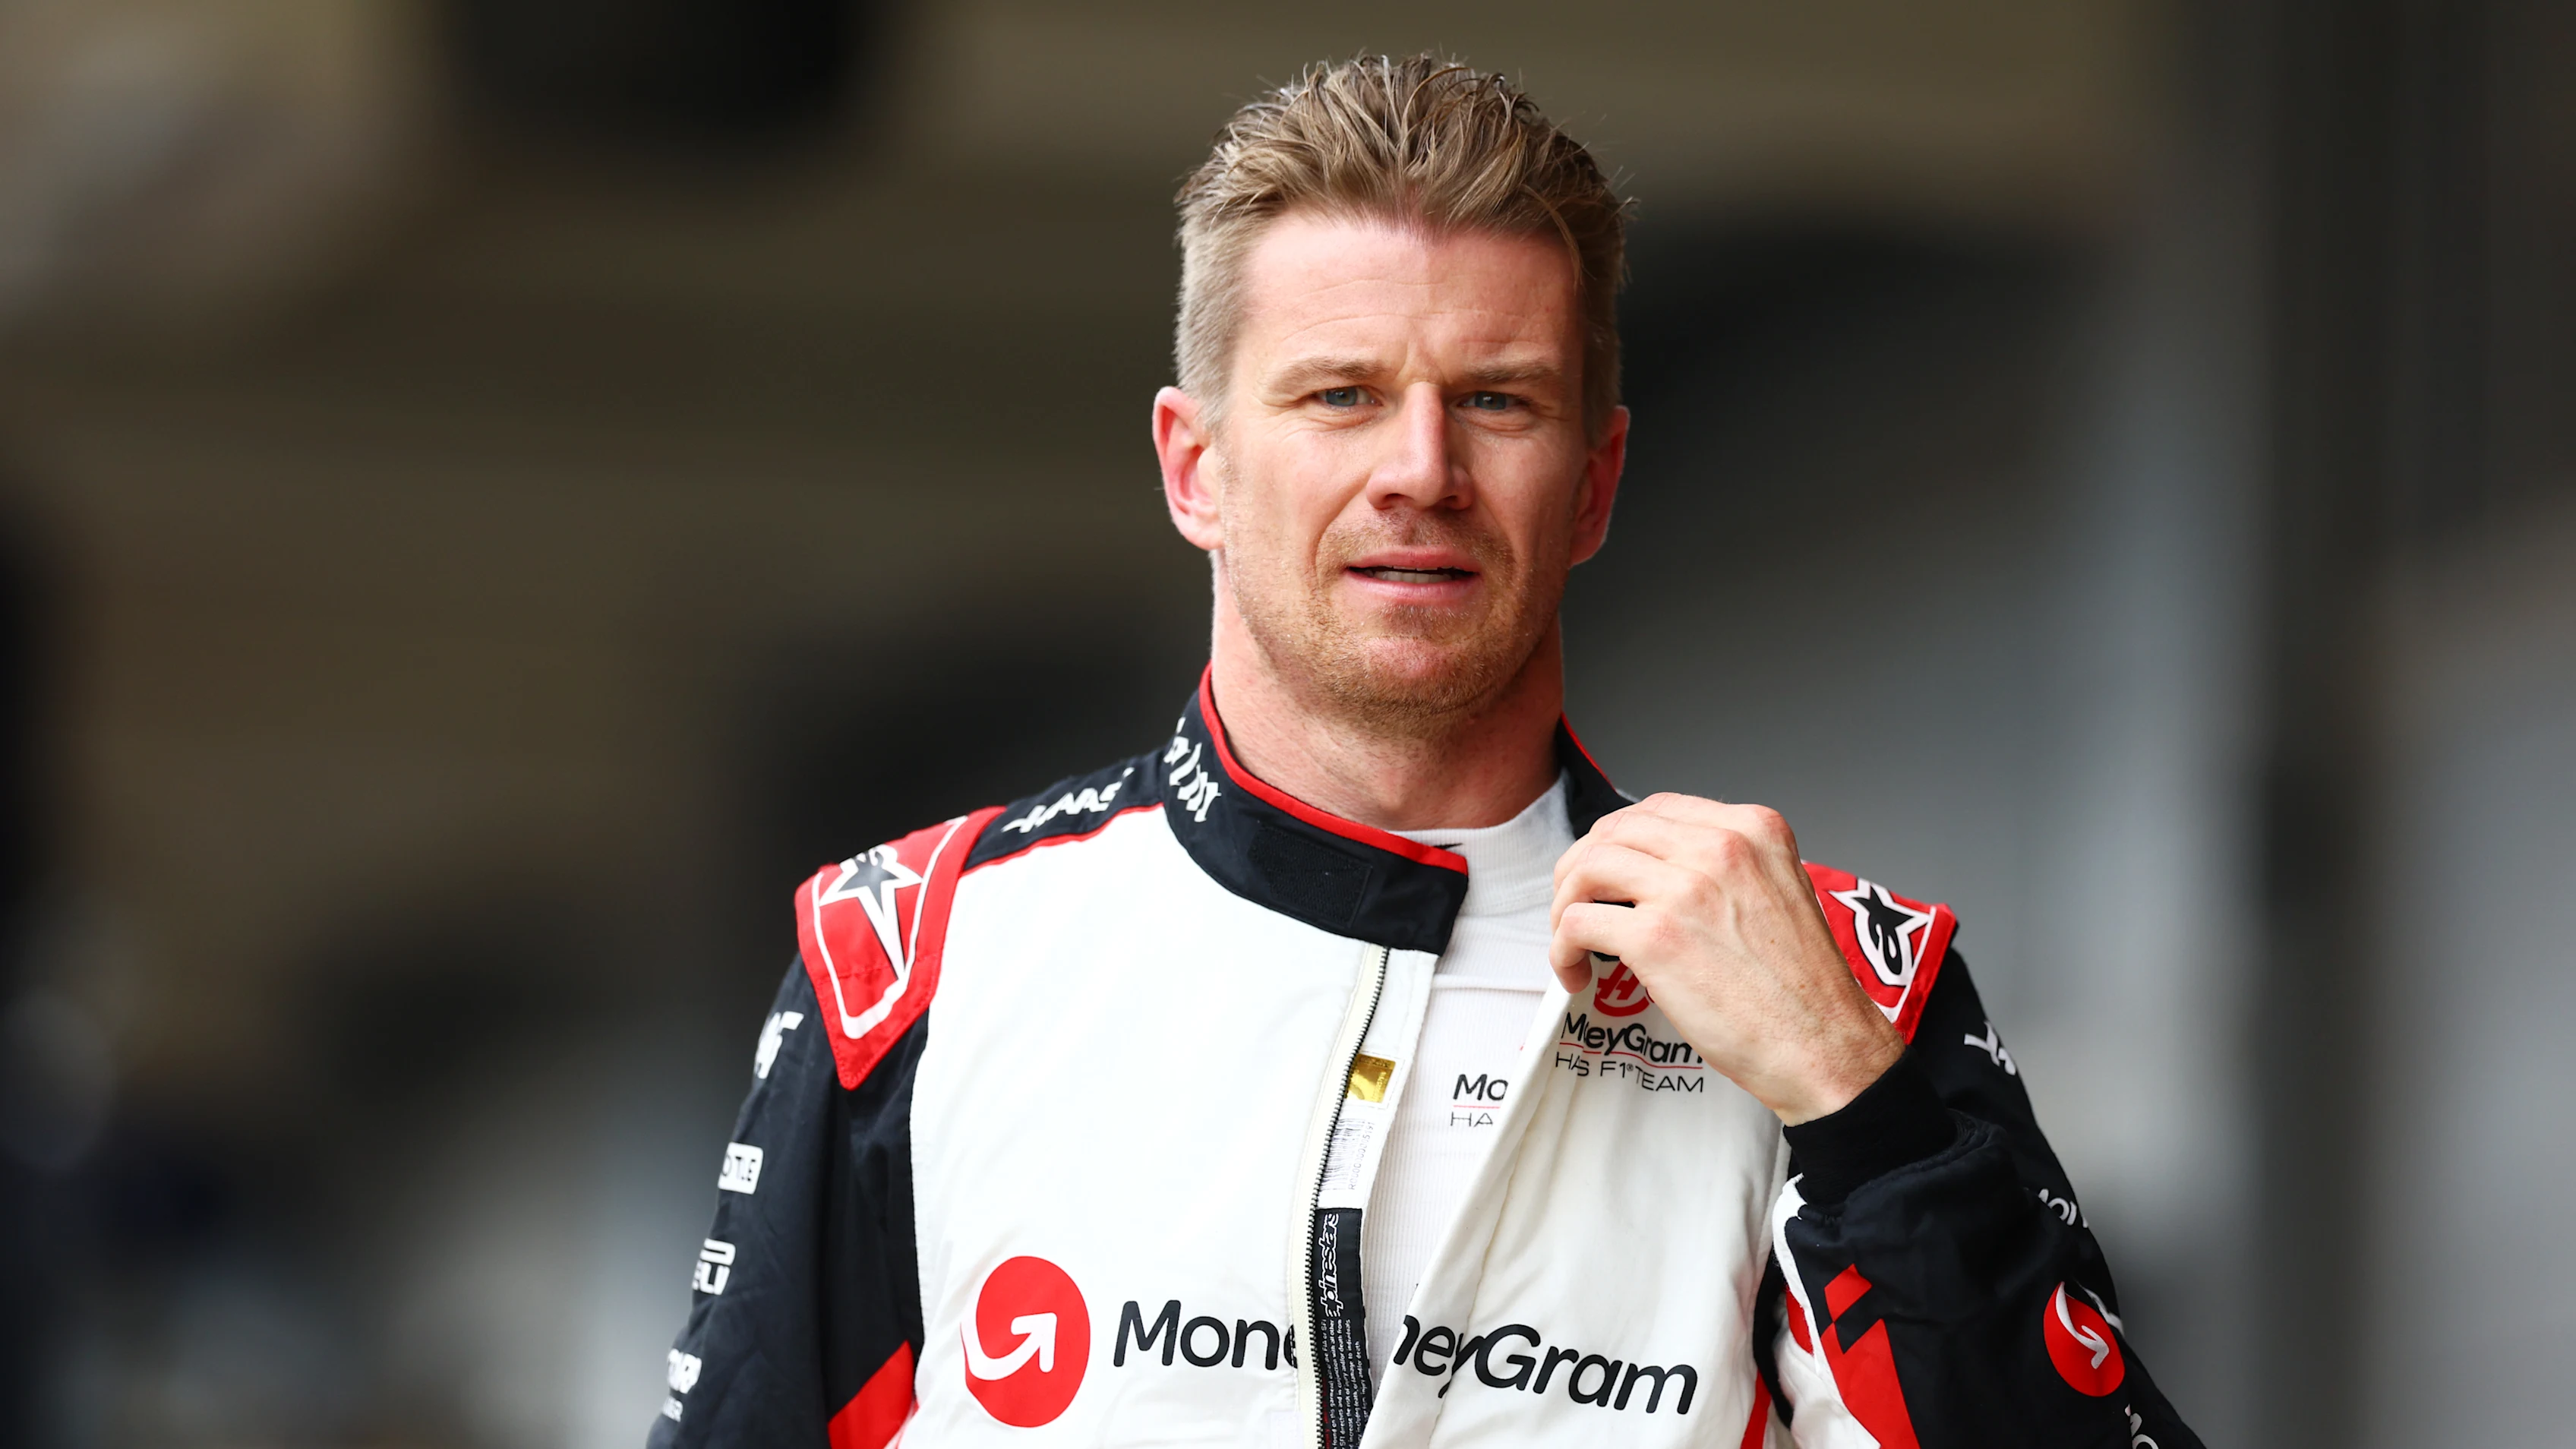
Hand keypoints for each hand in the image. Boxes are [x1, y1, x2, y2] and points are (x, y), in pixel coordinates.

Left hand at [1548, 794, 1901, 1124]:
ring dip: (1565, 905)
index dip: (1620, 841)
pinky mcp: (1657, 936)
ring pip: (1587, 868)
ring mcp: (1686, 888)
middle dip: (1582, 868)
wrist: (1825, 1048)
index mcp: (1754, 829)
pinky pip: (1578, 923)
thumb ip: (1727, 870)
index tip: (1609, 876)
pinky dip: (1562, 948)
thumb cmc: (1802, 991)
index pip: (1658, 809)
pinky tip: (1577, 973)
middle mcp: (1721, 846)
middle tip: (1576, 906)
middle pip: (1615, 830)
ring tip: (1572, 941)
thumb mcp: (1779, 893)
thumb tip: (1658, 873)